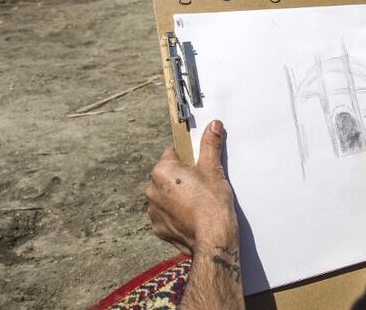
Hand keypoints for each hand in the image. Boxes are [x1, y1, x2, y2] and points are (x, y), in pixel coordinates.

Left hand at [145, 120, 237, 255]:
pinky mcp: (158, 228)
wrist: (212, 239)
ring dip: (176, 195)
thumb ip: (210, 144)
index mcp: (162, 171)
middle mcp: (152, 189)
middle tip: (201, 184)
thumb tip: (213, 125)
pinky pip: (165, 214)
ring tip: (197, 202)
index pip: (172, 153)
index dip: (187, 158)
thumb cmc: (212, 203)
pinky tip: (191, 216)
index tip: (198, 166)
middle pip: (167, 174)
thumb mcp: (213, 169)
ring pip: (165, 194)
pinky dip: (176, 213)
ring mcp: (153, 210)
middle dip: (181, 177)